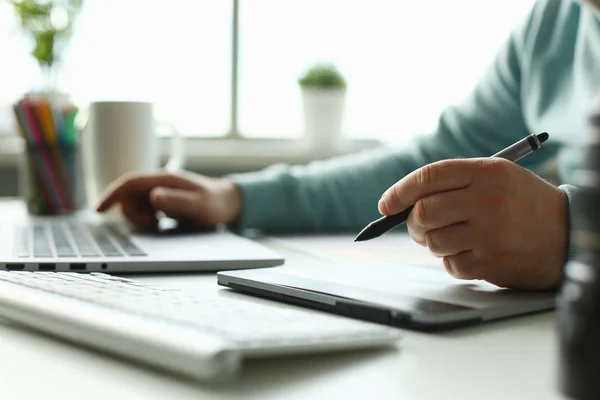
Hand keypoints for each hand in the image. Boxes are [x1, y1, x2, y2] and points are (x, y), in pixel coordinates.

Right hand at [96, 171, 242, 229]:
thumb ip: (177, 202)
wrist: (229, 203)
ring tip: (161, 223)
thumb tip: (153, 197)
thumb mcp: (200, 207)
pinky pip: (143, 210)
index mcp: (164, 179)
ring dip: (139, 218)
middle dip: (132, 213)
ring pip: (133, 205)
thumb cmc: (216, 204)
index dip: (111, 195)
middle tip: (155, 224)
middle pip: (127, 196)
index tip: (98, 210)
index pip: (129, 183)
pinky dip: (146, 220)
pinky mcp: (161, 201)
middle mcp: (158, 183)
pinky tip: (162, 224)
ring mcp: (159, 192)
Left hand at [377, 158, 567, 289]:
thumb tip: (400, 204)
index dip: (400, 191)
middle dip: (413, 222)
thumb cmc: (521, 203)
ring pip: (432, 241)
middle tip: (418, 227)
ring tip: (455, 237)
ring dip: (434, 242)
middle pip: (423, 212)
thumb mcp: (495, 177)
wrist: (568, 234)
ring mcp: (490, 234)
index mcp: (487, 172)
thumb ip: (452, 183)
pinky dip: (452, 261)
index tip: (385, 205)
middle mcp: (487, 200)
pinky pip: (449, 265)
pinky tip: (471, 252)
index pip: (429, 177)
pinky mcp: (491, 263)